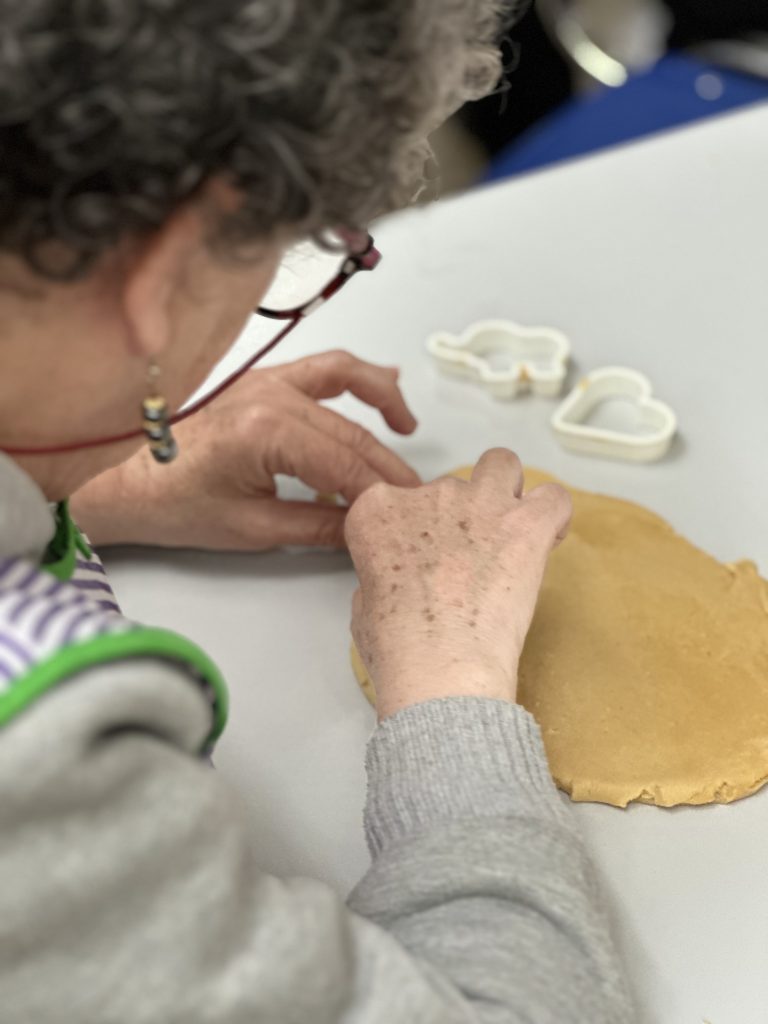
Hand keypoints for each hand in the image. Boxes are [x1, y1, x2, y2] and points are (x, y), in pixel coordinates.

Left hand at [71, 351, 419, 549]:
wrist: (123, 480)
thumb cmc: (173, 502)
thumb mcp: (253, 528)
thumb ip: (319, 526)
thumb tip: (365, 530)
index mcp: (266, 431)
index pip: (347, 466)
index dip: (380, 495)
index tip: (404, 515)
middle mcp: (270, 395)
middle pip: (351, 433)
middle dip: (387, 467)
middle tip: (414, 497)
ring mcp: (265, 380)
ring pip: (345, 382)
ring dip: (384, 404)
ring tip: (409, 431)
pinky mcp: (261, 380)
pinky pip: (322, 368)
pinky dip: (356, 376)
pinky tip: (385, 382)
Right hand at [345, 449, 571, 717]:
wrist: (441, 666)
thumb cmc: (399, 649)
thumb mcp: (363, 607)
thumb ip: (382, 576)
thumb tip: (403, 582)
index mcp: (378, 512)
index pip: (396, 502)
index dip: (412, 532)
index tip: (422, 561)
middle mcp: (428, 494)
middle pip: (448, 489)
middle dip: (458, 519)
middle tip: (466, 564)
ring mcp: (479, 502)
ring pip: (501, 465)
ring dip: (504, 490)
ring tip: (508, 529)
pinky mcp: (526, 522)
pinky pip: (553, 497)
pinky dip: (552, 513)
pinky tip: (546, 536)